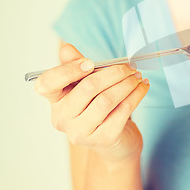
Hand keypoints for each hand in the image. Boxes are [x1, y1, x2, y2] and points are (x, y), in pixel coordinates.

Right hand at [35, 43, 149, 161]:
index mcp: (55, 101)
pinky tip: (142, 87)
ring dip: (127, 84)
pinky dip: (136, 95)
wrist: (115, 141)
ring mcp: (81, 132)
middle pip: (87, 88)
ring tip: (137, 76)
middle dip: (114, 73)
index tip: (90, 63)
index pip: (46, 84)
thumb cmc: (98, 107)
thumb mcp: (86, 85)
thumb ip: (75, 65)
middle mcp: (63, 119)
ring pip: (107, 99)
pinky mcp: (104, 139)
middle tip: (130, 67)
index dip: (67, 70)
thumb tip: (66, 48)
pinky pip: (123, 111)